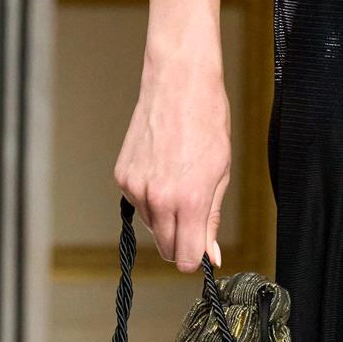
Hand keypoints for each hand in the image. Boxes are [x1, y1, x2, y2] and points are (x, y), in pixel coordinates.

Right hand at [114, 53, 230, 272]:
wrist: (179, 82)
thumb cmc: (206, 121)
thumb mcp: (221, 174)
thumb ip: (211, 219)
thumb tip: (211, 254)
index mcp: (188, 201)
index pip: (185, 258)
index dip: (196, 258)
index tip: (201, 250)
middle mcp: (158, 198)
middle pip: (166, 249)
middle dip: (181, 242)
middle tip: (193, 217)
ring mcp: (136, 187)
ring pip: (152, 226)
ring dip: (165, 217)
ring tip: (178, 183)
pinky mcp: (122, 176)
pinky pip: (138, 205)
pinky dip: (150, 198)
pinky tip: (162, 172)